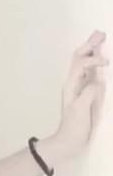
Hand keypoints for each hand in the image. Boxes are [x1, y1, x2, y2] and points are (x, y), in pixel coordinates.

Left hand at [44, 31, 107, 165]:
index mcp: (71, 84)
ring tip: (100, 37)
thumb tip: (96, 81)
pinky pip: (90, 73)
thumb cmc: (74, 127)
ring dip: (92, 50)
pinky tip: (101, 58)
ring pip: (84, 63)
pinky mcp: (86, 93)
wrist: (69, 142)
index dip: (94, 59)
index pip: (81, 63)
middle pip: (79, 58)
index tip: (107, 63)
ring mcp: (80, 87)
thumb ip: (88, 92)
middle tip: (101, 33)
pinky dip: (96, 62)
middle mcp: (74, 82)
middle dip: (90, 45)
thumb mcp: (81, 109)